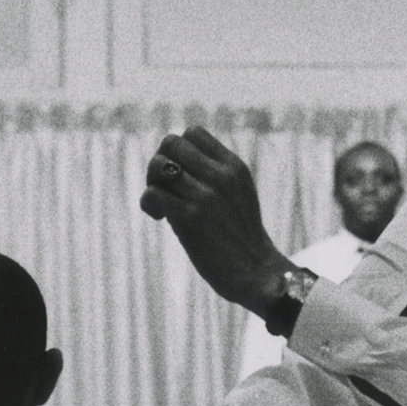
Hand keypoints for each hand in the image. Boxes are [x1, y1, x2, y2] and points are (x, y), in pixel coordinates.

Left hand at [141, 127, 300, 316]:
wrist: (257, 272)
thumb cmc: (242, 237)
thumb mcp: (238, 194)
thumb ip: (216, 174)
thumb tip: (175, 163)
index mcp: (233, 166)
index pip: (193, 133)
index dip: (177, 150)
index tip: (181, 175)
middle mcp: (220, 176)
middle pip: (171, 143)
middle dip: (160, 162)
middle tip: (166, 188)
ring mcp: (205, 196)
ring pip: (158, 166)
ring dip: (152, 184)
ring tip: (162, 205)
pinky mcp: (190, 218)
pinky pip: (153, 193)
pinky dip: (149, 204)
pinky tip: (161, 217)